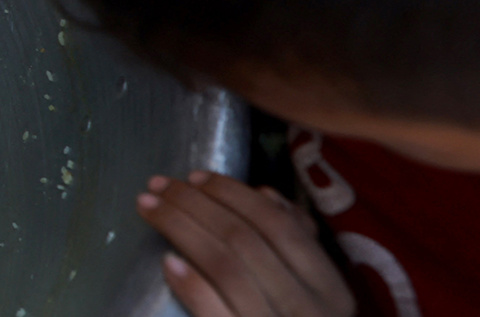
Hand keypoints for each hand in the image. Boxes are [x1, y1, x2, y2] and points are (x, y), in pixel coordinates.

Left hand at [138, 171, 356, 316]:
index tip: (194, 176)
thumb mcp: (317, 296)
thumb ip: (299, 244)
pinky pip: (218, 315)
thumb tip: (266, 193)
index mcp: (331, 291)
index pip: (279, 226)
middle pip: (244, 239)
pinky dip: (192, 285)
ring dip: (181, 228)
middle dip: (194, 204)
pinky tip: (166, 261)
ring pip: (226, 265)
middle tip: (157, 185)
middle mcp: (310, 311)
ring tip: (148, 207)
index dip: (233, 194)